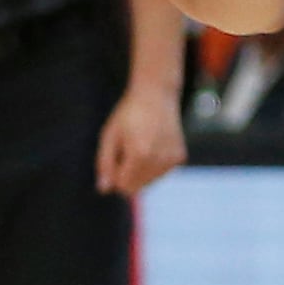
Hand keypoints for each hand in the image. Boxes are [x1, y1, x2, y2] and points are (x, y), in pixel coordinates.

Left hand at [95, 80, 186, 195]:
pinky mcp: (179, 157)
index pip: (123, 187)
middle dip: (127, 176)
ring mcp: (171, 159)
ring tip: (140, 145)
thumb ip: (104, 164)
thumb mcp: (109, 135)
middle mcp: (159, 160)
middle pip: (137, 188)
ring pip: (149, 183)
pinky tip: (152, 145)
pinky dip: (153, 165)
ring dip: (140, 171)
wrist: (156, 94)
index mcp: (139, 155)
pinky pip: (160, 173)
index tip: (114, 156)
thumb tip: (104, 190)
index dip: (115, 175)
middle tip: (126, 151)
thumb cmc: (128, 114)